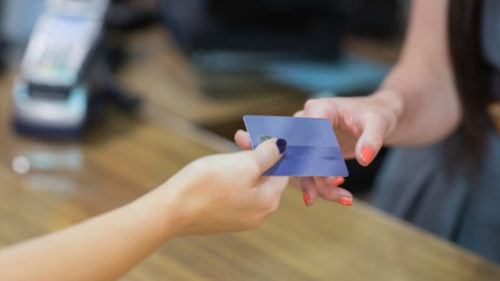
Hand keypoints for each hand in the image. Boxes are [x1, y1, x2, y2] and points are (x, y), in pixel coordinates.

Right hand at [159, 138, 288, 235]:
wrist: (172, 210)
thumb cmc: (208, 185)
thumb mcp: (243, 164)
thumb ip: (268, 155)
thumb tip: (283, 146)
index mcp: (269, 201)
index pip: (282, 170)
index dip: (272, 149)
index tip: (257, 134)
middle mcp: (259, 214)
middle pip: (266, 177)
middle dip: (254, 154)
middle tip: (238, 136)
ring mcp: (241, 218)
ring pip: (250, 184)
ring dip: (241, 164)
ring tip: (226, 153)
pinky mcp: (224, 218)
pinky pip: (236, 193)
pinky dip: (231, 179)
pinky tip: (217, 170)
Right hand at [235, 92, 400, 205]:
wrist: (373, 120)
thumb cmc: (375, 115)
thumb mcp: (378, 124)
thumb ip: (371, 139)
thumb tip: (364, 159)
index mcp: (318, 108)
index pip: (308, 133)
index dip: (313, 154)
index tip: (327, 174)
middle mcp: (305, 123)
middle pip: (299, 154)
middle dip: (313, 178)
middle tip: (334, 193)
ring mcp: (304, 139)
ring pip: (301, 169)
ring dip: (319, 187)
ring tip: (345, 198)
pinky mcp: (309, 154)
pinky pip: (308, 175)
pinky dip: (322, 187)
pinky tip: (341, 192)